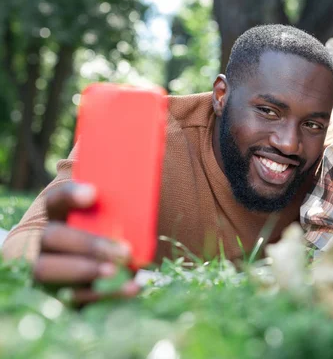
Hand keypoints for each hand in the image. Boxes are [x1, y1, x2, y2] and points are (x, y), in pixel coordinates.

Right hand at [33, 182, 139, 303]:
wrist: (108, 272)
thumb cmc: (116, 236)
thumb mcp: (117, 218)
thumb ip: (125, 201)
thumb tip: (151, 166)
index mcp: (61, 216)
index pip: (57, 200)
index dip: (70, 195)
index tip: (94, 192)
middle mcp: (47, 242)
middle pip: (52, 237)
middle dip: (88, 244)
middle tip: (124, 250)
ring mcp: (47, 270)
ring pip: (47, 270)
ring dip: (84, 270)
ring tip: (116, 270)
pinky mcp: (59, 296)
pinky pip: (73, 299)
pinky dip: (104, 295)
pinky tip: (132, 288)